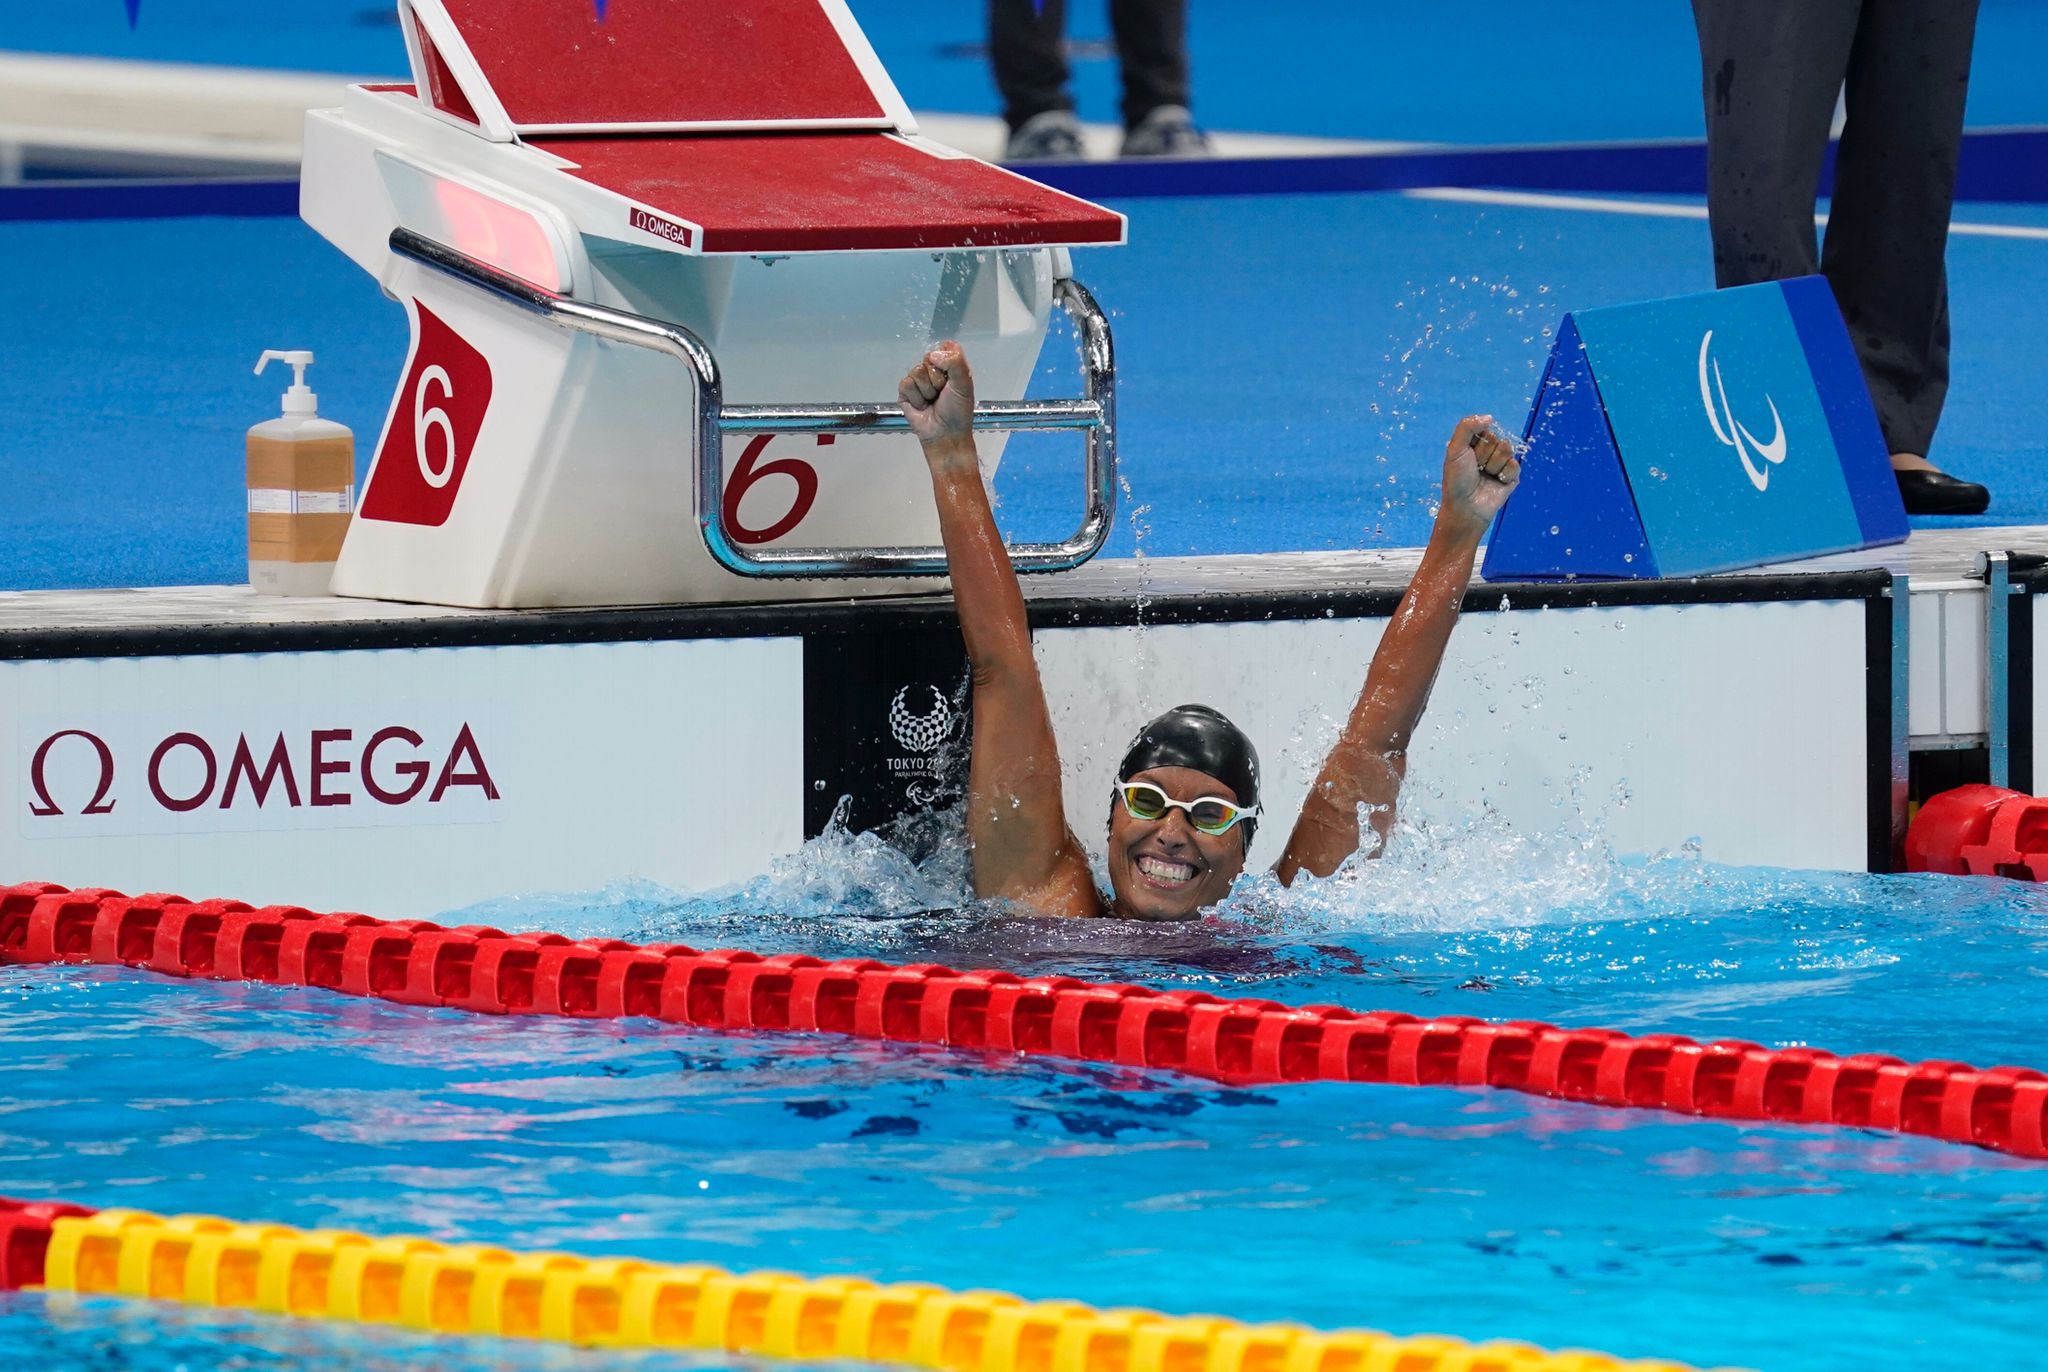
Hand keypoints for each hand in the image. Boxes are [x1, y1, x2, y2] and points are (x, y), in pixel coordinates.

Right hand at [898, 341, 976, 452]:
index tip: (953, 377)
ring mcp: (919, 380)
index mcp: (951, 366)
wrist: (945, 433)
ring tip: (932, 401)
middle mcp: (934, 370)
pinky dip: (916, 398)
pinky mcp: (905, 392)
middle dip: (937, 378)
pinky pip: (906, 384)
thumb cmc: (958, 412)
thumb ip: (955, 362)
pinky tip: (922, 406)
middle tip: (942, 393)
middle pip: (928, 357)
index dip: (948, 359)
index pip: (946, 346)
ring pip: (917, 371)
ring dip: (927, 390)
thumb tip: (933, 355)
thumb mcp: (965, 383)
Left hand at [1439, 415, 1520, 537]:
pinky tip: (1496, 483)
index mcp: (1474, 444)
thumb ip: (1468, 427)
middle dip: (1485, 454)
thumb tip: (1489, 417)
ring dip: (1494, 465)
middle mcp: (1488, 452)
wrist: (1466, 507)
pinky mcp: (1511, 476)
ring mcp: (1500, 464)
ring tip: (1485, 476)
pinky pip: (1515, 465)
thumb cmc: (1457, 479)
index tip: (1468, 455)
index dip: (1478, 442)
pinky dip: (1504, 474)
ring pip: (1507, 450)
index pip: (1486, 429)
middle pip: (1498, 439)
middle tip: (1476, 468)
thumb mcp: (1455, 449)